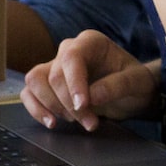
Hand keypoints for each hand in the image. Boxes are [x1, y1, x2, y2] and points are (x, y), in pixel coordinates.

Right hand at [19, 30, 158, 131]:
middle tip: (91, 123)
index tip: (83, 106)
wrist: (133, 93)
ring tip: (74, 121)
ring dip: (52, 106)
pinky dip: (36, 109)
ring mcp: (55, 66)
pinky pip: (29, 93)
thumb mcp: (136, 83)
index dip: (74, 83)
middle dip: (69, 104)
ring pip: (35, 82)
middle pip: (53, 75)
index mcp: (90, 43)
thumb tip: (91, 97)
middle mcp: (68, 50)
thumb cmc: (136, 84)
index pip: (71, 58)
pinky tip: (51, 122)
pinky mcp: (47, 84)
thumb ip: (116, 86)